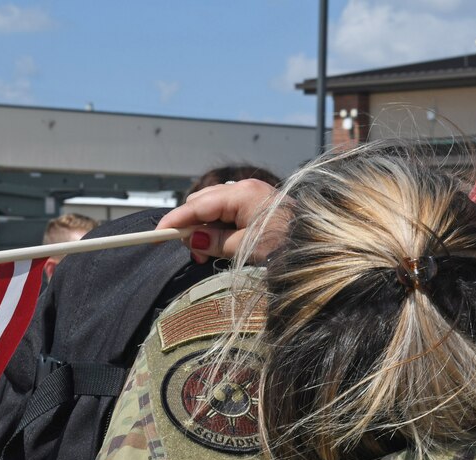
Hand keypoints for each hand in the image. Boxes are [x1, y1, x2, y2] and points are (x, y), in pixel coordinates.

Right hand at [157, 179, 281, 262]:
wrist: (318, 242)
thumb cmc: (287, 244)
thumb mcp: (246, 247)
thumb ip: (215, 241)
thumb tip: (192, 239)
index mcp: (241, 194)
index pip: (197, 205)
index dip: (175, 220)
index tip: (157, 234)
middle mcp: (244, 189)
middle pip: (202, 203)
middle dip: (190, 226)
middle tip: (191, 253)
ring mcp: (251, 194)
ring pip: (213, 208)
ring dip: (205, 230)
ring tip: (207, 254)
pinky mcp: (256, 204)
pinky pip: (227, 213)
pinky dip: (219, 228)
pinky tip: (220, 245)